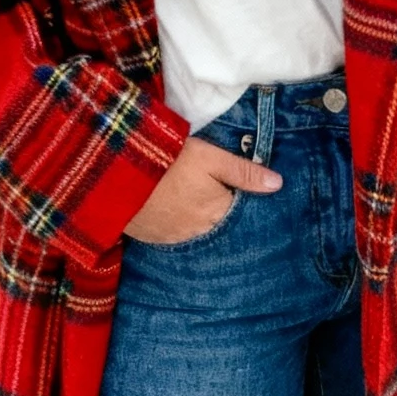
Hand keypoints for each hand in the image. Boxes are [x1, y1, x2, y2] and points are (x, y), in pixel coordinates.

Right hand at [123, 135, 281, 242]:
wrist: (117, 173)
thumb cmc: (169, 160)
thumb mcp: (211, 158)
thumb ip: (244, 173)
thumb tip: (279, 184)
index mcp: (217, 213)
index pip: (237, 213)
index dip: (235, 200)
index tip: (232, 190)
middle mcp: (198, 232)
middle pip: (216, 225)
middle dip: (216, 212)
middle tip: (206, 193)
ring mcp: (173, 238)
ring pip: (193, 231)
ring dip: (194, 220)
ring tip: (188, 201)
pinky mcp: (150, 237)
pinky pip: (170, 234)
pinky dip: (173, 224)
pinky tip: (170, 210)